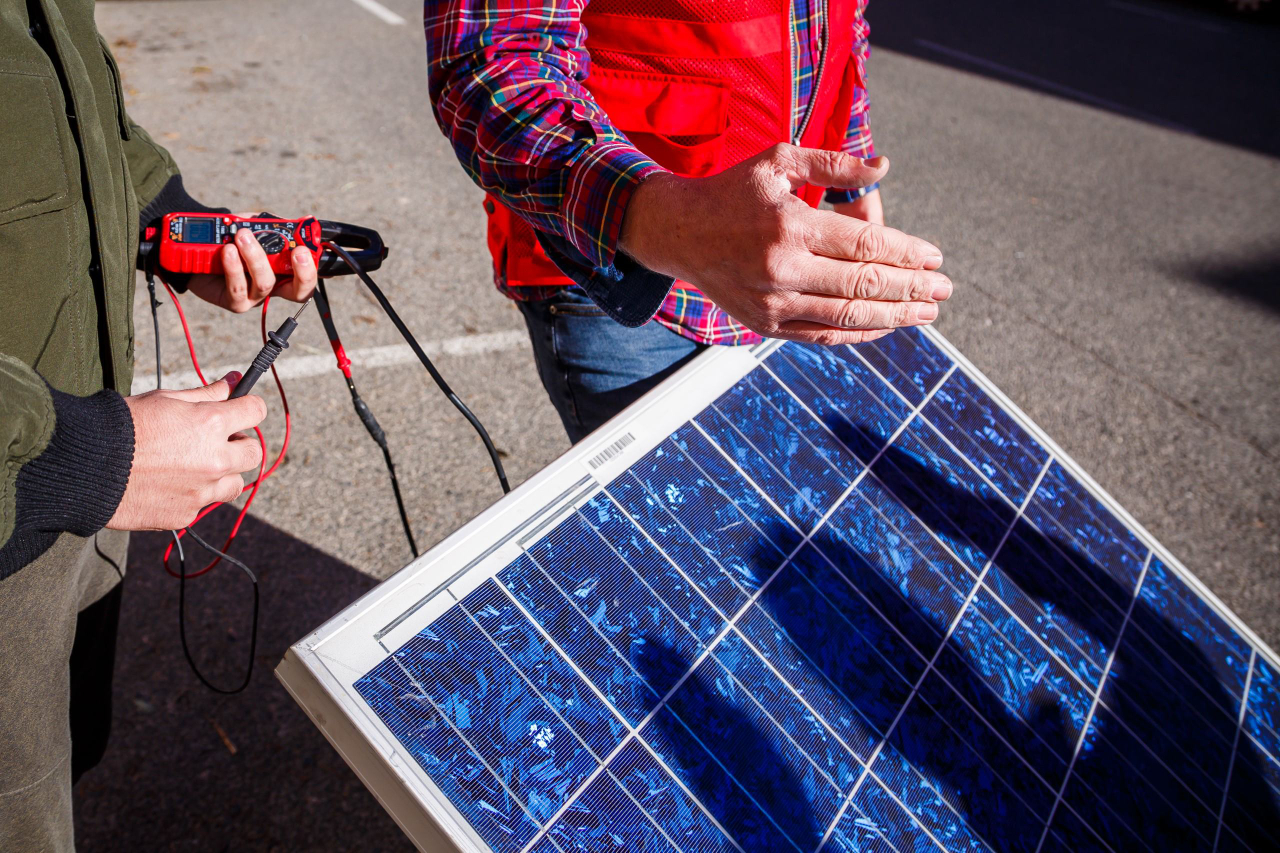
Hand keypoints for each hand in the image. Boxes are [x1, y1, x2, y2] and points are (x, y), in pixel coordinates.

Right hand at [107, 373, 266, 530]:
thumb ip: (206, 393)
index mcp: (211, 424)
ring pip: (235, 484)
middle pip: (254, 453)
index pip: (256, 411)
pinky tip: (167, 485)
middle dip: (239, 444)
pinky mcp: (186, 515)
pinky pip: (203, 504)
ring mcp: (202, 491)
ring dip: (222, 474)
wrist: (85, 468)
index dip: (248, 407)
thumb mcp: (164, 399)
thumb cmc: (121, 427)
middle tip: (214, 441)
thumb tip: (234, 381)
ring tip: (191, 466)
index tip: (240, 409)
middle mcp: (215, 460)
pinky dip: (192, 495)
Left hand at [182, 211, 317, 312]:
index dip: (315, 267)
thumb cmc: (228, 237)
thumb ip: (270, 226)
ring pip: (266, 284)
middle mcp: (274, 286)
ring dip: (256, 258)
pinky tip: (227, 251)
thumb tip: (289, 223)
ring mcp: (255, 297)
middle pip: (300, 292)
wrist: (195, 249)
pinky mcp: (235, 302)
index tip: (308, 249)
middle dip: (303, 273)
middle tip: (298, 253)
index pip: (309, 275)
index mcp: (284, 270)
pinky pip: (239, 288)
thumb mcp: (252, 227)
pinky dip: (234, 268)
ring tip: (242, 237)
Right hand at [619, 144, 948, 344]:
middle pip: (863, 285)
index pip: (864, 245)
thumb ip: (834, 164)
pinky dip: (858, 333)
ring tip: (927, 313)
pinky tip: (886, 325)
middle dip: (911, 288)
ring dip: (895, 317)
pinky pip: (822, 335)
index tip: (935, 257)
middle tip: (944, 288)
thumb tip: (883, 169)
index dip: (906, 254)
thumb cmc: (732, 191)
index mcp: (789, 225)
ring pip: (847, 317)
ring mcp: (772, 304)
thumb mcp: (779, 161)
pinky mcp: (765, 326)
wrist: (676, 232)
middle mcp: (781, 269)